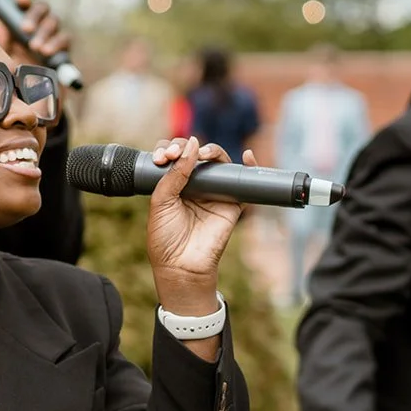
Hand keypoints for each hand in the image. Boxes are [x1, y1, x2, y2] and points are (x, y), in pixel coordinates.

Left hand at [0, 0, 71, 72]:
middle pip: (43, 9)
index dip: (24, 1)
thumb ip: (3, 41)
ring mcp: (54, 37)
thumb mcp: (7, 59)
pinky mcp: (64, 50)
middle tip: (25, 30)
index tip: (20, 1)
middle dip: (35, 16)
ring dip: (45, 32)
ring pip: (54, 22)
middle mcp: (40, 27)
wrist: (34, 99)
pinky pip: (65, 39)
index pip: (26, 7)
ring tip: (37, 48)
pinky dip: (57, 43)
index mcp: (25, 25)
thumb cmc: (18, 75)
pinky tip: (48, 52)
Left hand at [144, 137, 248, 308]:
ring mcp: (213, 192)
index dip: (170, 149)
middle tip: (176, 154)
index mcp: (173, 184)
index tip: (162, 158)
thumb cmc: (165, 238)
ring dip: (212, 151)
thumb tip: (192, 144)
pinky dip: (249, 166)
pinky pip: (243, 182)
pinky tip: (246, 155)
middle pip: (195, 153)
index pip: (174, 156)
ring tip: (203, 154)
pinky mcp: (232, 203)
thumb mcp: (161, 201)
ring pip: (218, 162)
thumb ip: (174, 173)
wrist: (181, 266)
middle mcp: (194, 185)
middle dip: (186, 147)